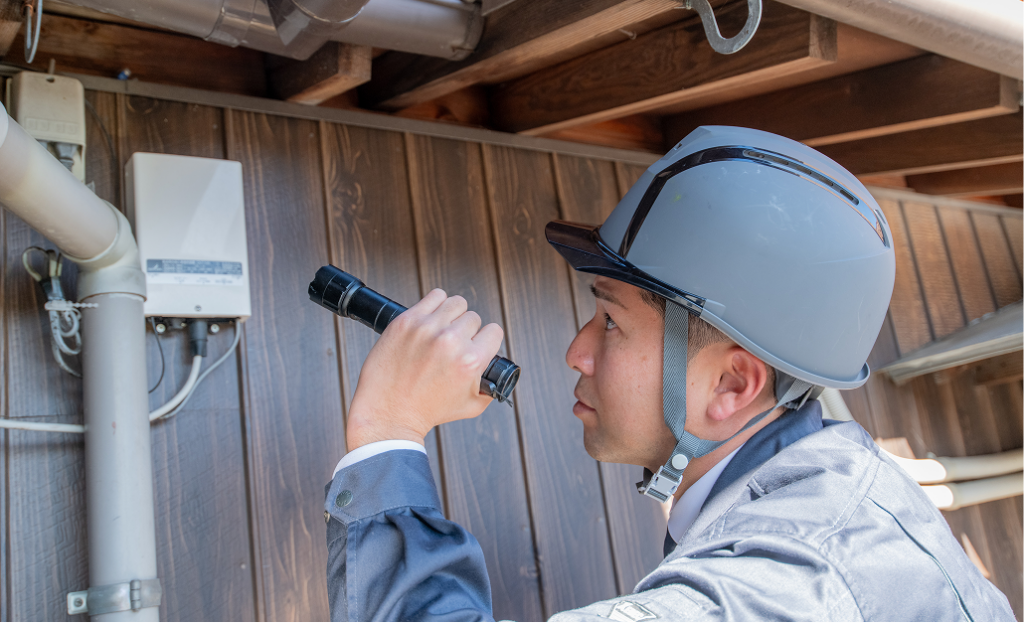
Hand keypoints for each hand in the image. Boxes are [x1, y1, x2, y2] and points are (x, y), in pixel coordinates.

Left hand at [345, 288, 504, 451]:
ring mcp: (427, 328)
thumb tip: (498, 373)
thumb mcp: (471, 406)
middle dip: (467, 332)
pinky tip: (431, 319)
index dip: (487, 340)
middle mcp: (450, 341)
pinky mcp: (407, 321)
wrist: (388, 412)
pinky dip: (436, 304)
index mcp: (470, 361)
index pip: (494, 331)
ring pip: (456, 303)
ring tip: (443, 330)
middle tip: (453, 346)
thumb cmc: (428, 411)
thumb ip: (490, 387)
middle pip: (473, 318)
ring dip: (453, 315)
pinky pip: (434, 296)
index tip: (476, 345)